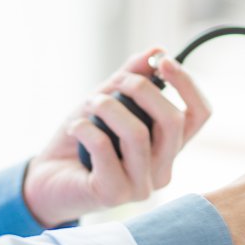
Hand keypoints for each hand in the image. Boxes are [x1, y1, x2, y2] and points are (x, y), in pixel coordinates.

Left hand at [23, 48, 211, 226]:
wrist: (45, 179)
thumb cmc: (80, 140)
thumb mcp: (107, 100)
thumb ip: (131, 78)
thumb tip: (157, 50)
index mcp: (168, 147)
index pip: (199, 115)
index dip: (187, 84)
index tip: (162, 62)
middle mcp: (162, 169)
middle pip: (174, 122)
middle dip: (143, 89)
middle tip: (117, 81)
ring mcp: (142, 186)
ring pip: (138, 135)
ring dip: (109, 107)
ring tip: (90, 103)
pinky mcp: (115, 194)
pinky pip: (104, 149)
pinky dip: (86, 128)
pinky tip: (75, 127)